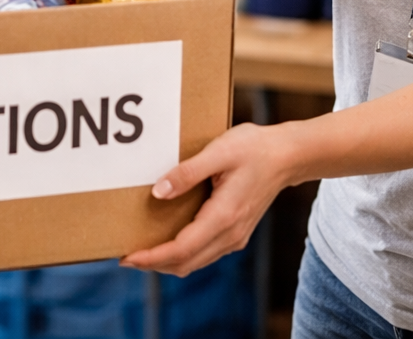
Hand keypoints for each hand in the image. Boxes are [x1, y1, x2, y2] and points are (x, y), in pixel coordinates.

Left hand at [120, 123, 291, 276]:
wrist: (288, 155)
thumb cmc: (254, 148)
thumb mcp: (218, 152)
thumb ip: (187, 172)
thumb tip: (157, 192)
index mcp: (224, 216)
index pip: (181, 249)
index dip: (152, 257)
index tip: (127, 257)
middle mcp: (230, 234)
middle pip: (186, 263)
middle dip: (153, 264)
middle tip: (124, 257)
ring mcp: (235, 236)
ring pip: (195, 262)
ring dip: (167, 261)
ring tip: (141, 252)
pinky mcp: (236, 232)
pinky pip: (204, 253)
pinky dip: (182, 254)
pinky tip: (167, 242)